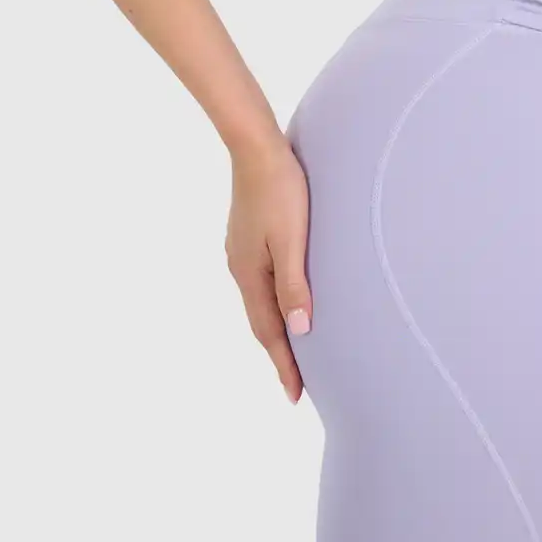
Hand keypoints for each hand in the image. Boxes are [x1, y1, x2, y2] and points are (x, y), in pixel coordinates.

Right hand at [224, 138, 311, 402]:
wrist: (257, 145)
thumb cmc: (281, 189)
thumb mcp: (293, 238)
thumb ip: (295, 283)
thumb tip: (300, 331)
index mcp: (249, 274)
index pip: (269, 332)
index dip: (284, 364)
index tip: (296, 396)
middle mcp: (240, 267)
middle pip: (261, 321)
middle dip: (279, 353)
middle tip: (297, 383)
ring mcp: (241, 251)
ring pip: (260, 300)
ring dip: (275, 327)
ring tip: (293, 348)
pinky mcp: (248, 234)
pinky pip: (261, 280)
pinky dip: (273, 300)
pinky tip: (284, 297)